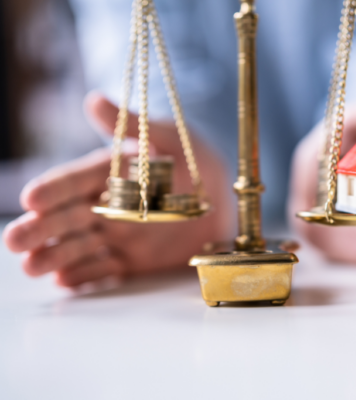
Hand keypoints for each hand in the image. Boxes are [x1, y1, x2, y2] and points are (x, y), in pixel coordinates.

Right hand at [3, 93, 232, 287]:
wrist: (227, 204)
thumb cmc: (200, 165)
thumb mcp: (172, 139)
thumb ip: (134, 126)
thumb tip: (93, 99)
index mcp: (112, 174)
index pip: (75, 181)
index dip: (54, 189)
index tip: (31, 197)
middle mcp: (108, 207)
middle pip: (67, 218)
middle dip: (40, 228)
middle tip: (13, 240)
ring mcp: (119, 236)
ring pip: (78, 247)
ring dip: (54, 256)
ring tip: (30, 266)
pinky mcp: (133, 262)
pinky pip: (104, 271)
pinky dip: (84, 276)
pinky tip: (64, 281)